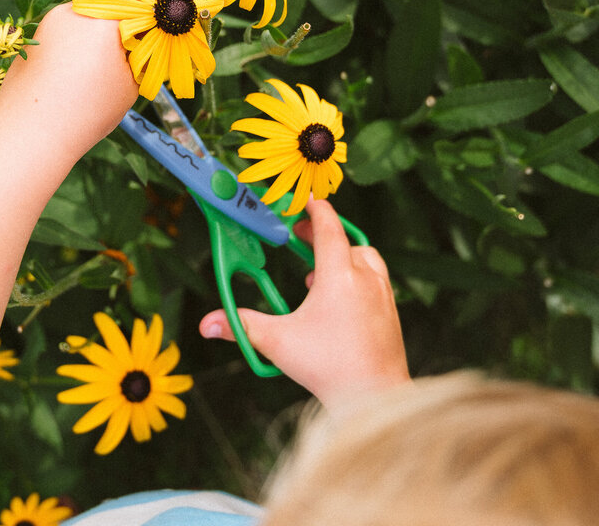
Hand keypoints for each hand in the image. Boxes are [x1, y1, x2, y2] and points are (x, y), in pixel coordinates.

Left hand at [0, 1, 137, 156]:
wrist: (31, 132)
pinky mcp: (34, 34)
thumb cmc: (87, 111)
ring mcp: (49, 20)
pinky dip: (72, 43)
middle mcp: (74, 10)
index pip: (135, 2)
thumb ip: (139, 56)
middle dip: (118, 25)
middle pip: (107, 5)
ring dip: (94, 33)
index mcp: (104, 19)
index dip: (145, 20)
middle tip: (123, 55)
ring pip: (83, 16)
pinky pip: (62, 30)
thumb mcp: (129, 85)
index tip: (147, 41)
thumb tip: (140, 42)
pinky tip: (72, 71)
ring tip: (95, 68)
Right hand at [198, 199, 408, 412]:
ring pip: (365, 259)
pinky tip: (337, 300)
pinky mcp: (391, 313)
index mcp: (339, 275)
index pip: (329, 228)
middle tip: (299, 237)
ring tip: (315, 275)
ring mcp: (383, 296)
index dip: (316, 210)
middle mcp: (365, 278)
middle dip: (321, 234)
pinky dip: (356, 277)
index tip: (305, 201)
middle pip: (345, 241)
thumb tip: (206, 324)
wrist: (375, 397)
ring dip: (342, 256)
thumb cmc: (328, 367)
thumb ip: (241, 326)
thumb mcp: (277, 342)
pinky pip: (375, 281)